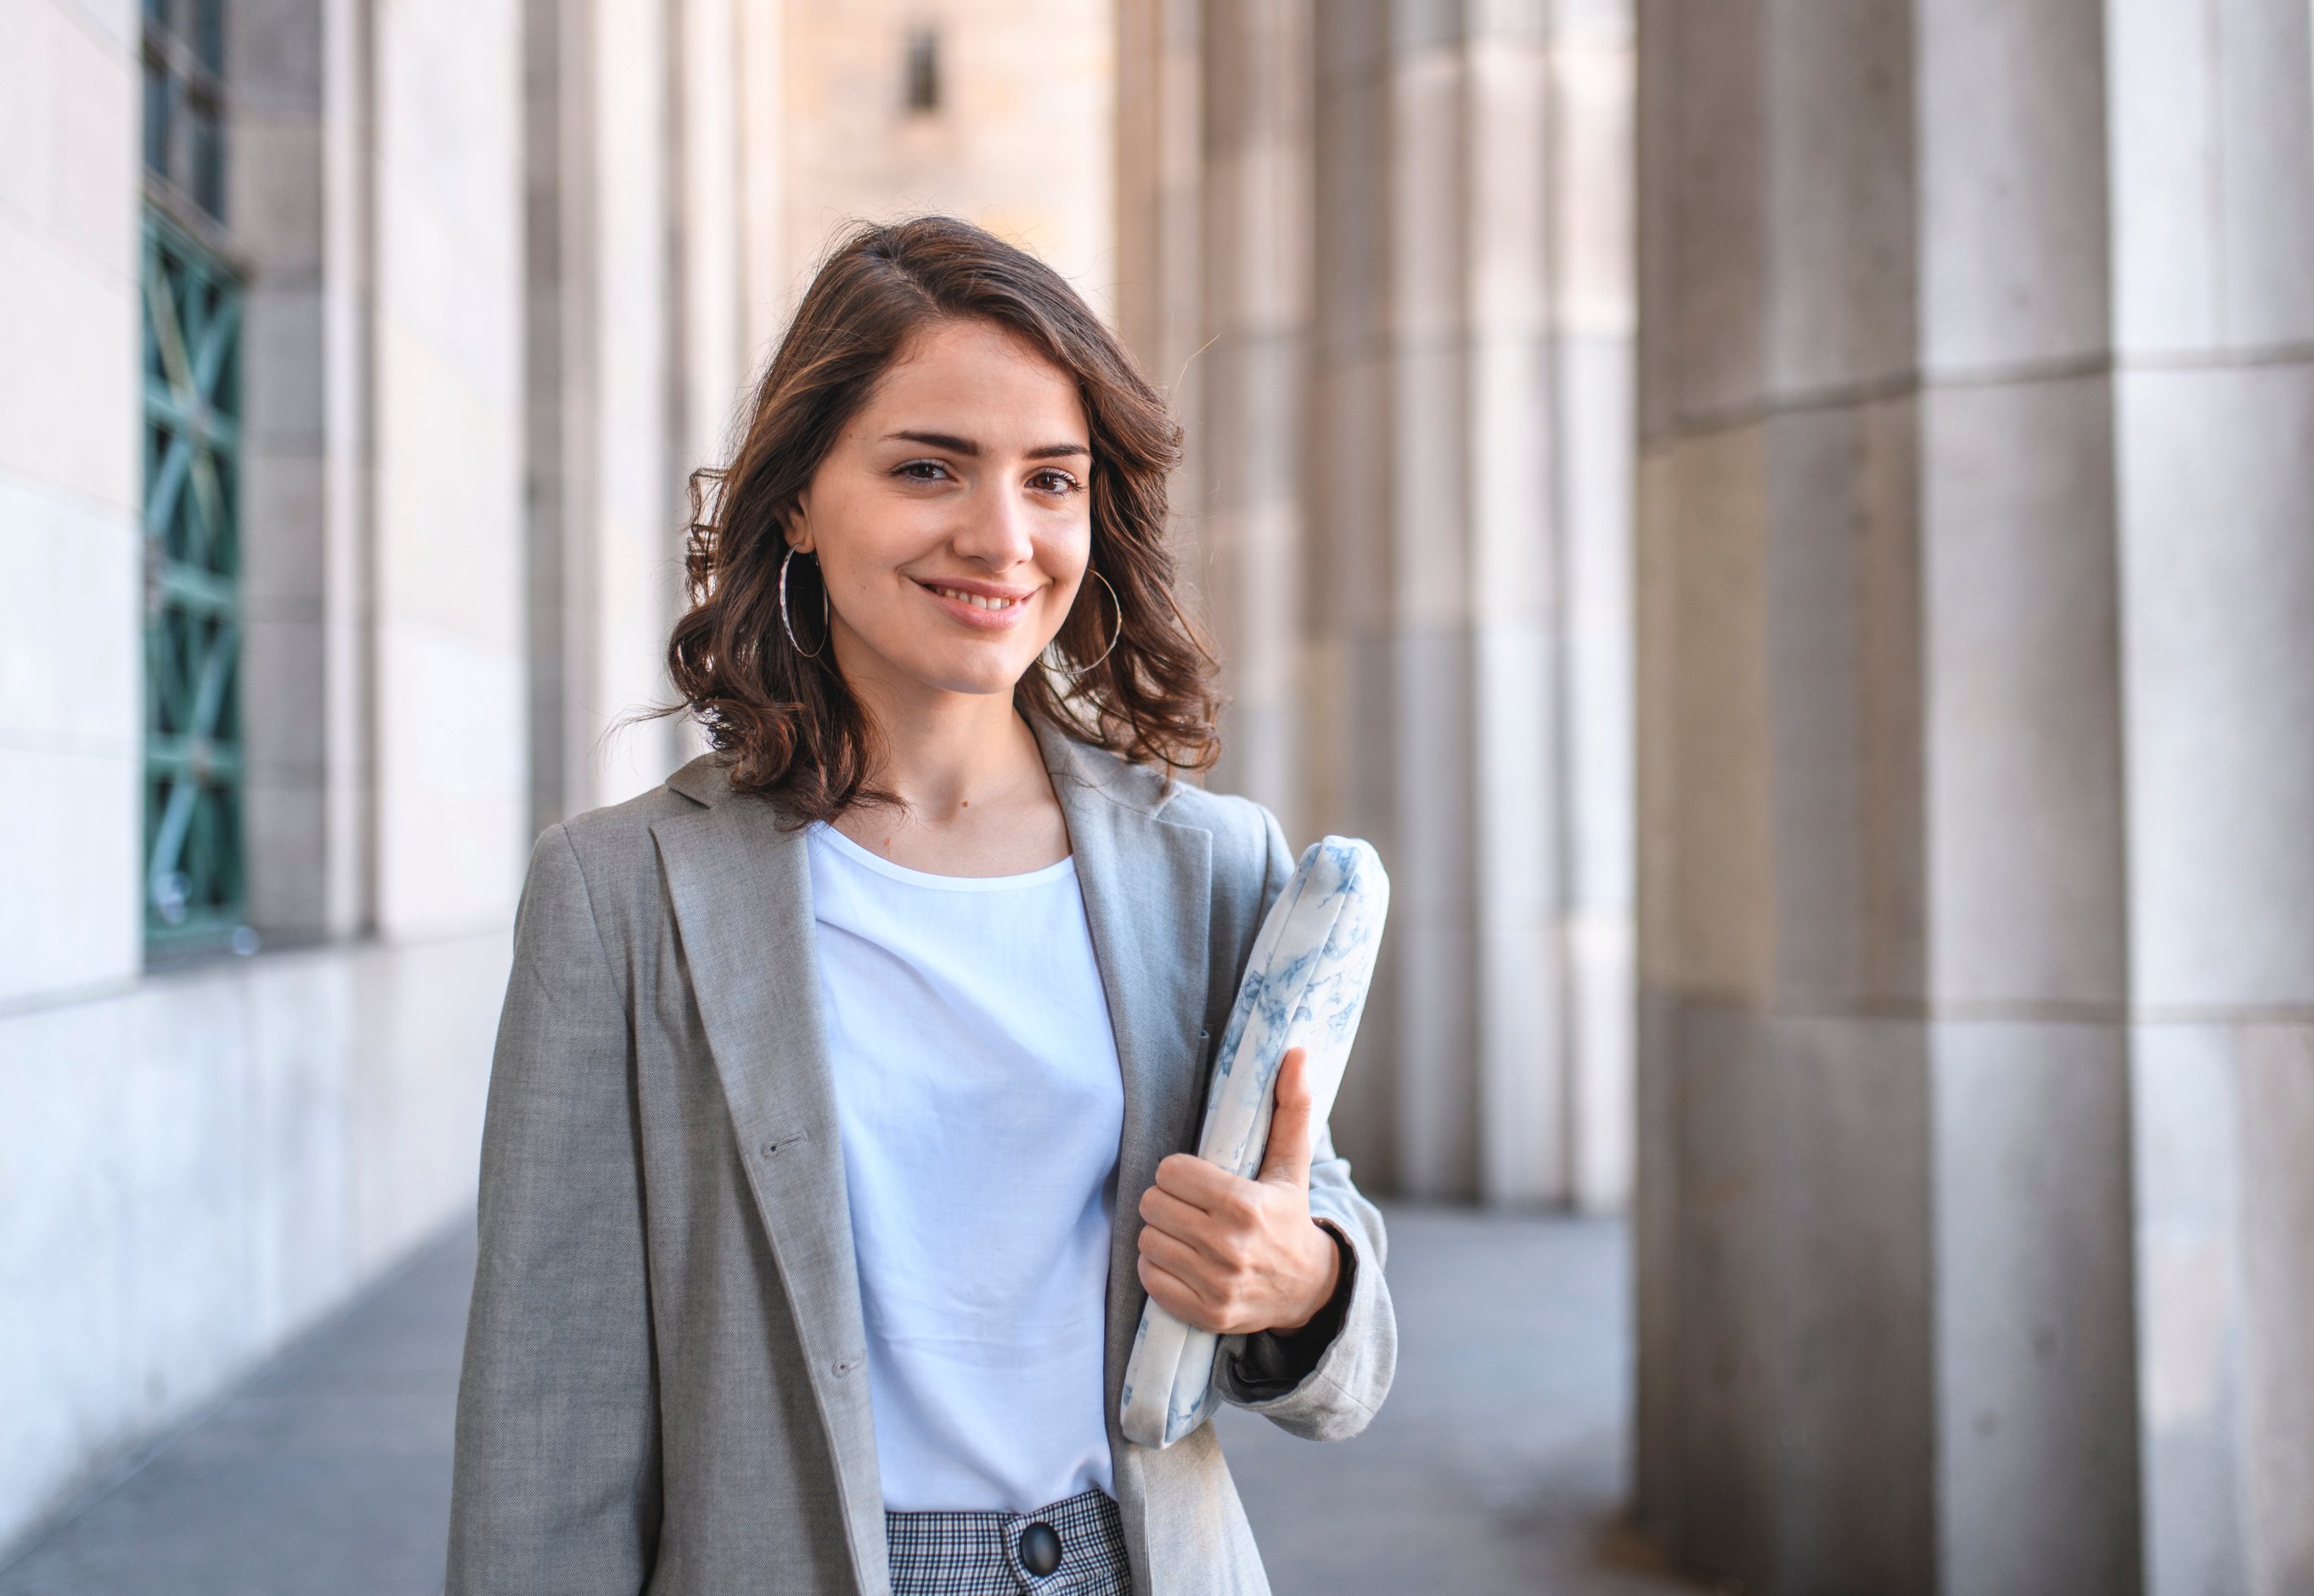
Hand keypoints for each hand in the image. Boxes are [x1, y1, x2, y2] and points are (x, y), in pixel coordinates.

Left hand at [1135, 1047, 1341, 1334]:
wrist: (1308, 1290)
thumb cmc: (1289, 1216)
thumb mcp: (1293, 1164)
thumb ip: (1291, 1107)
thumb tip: (1297, 1052)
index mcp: (1245, 1204)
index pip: (1169, 1172)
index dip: (1178, 1172)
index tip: (1195, 1178)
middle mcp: (1229, 1247)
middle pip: (1152, 1205)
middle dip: (1166, 1201)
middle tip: (1188, 1205)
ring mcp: (1216, 1284)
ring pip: (1147, 1241)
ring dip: (1161, 1234)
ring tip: (1187, 1232)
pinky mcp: (1205, 1313)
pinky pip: (1149, 1278)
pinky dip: (1159, 1267)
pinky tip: (1184, 1260)